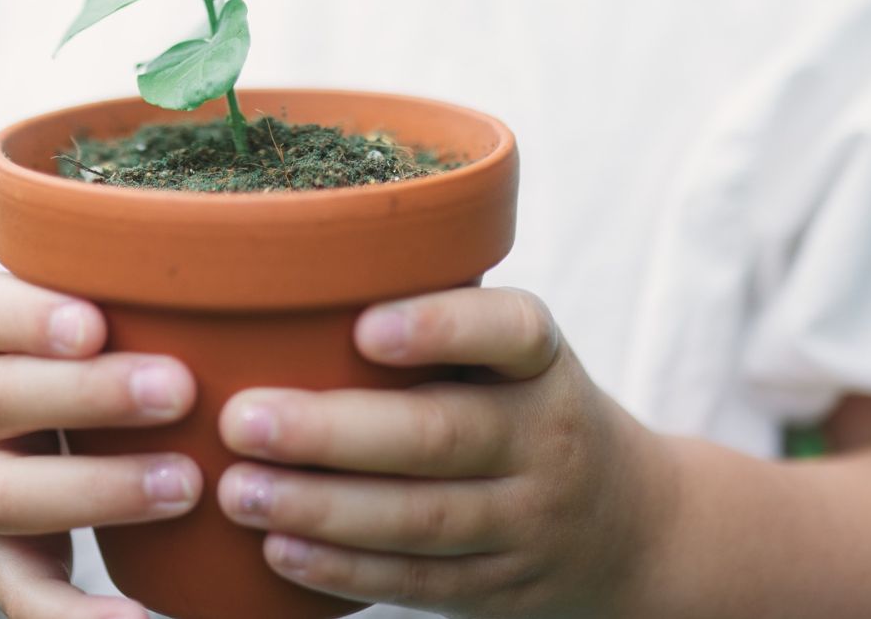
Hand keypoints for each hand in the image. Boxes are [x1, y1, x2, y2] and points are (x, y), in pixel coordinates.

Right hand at [0, 273, 200, 618]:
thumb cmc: (27, 384)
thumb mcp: (30, 332)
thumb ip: (102, 293)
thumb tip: (240, 254)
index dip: (32, 315)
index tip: (93, 321)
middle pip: (0, 397)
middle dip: (88, 393)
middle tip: (178, 388)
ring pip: (12, 494)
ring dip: (99, 490)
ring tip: (186, 485)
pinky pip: (24, 597)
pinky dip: (74, 617)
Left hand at [214, 287, 674, 617]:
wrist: (631, 526)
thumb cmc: (523, 410)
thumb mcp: (513, 358)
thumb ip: (433, 324)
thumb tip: (282, 284)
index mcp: (543, 364)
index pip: (512, 332)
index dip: (442, 326)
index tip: (363, 327)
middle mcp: (546, 438)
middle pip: (443, 434)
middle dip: (333, 432)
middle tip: (242, 419)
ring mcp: (528, 520)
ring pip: (423, 516)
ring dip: (321, 507)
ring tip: (239, 490)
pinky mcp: (502, 586)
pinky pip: (419, 581)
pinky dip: (345, 569)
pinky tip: (279, 548)